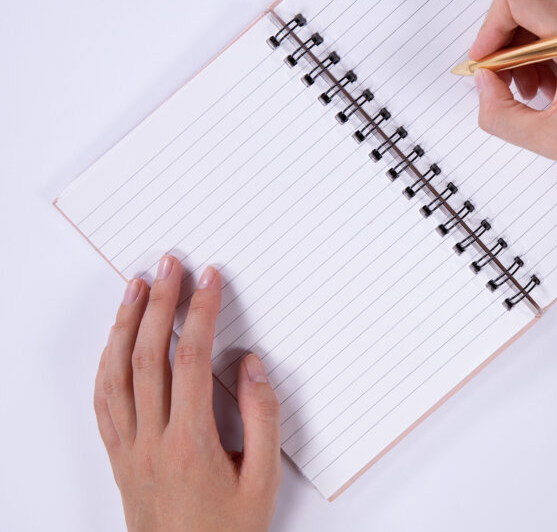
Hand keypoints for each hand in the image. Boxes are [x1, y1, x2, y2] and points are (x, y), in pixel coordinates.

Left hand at [94, 255, 280, 531]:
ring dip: (124, 325)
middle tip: (172, 266)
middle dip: (160, 304)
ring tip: (137, 288)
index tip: (210, 281)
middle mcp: (150, 442)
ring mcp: (128, 450)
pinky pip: (103, 403)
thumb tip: (251, 365)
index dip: (200, 314)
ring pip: (116, 375)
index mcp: (190, 443)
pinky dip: (105, 364)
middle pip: (147, 357)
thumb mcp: (263, 479)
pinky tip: (113, 343)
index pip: (191, 361)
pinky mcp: (118, 459)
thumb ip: (263, 418)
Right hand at [470, 0, 556, 196]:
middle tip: (505, 86)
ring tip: (536, 94)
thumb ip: (499, 114)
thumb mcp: (550, 139)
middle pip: (527, 4)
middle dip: (506, 45)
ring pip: (546, 17)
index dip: (488, 29)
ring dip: (527, 52)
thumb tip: (484, 85)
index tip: (486, 65)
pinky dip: (550, 54)